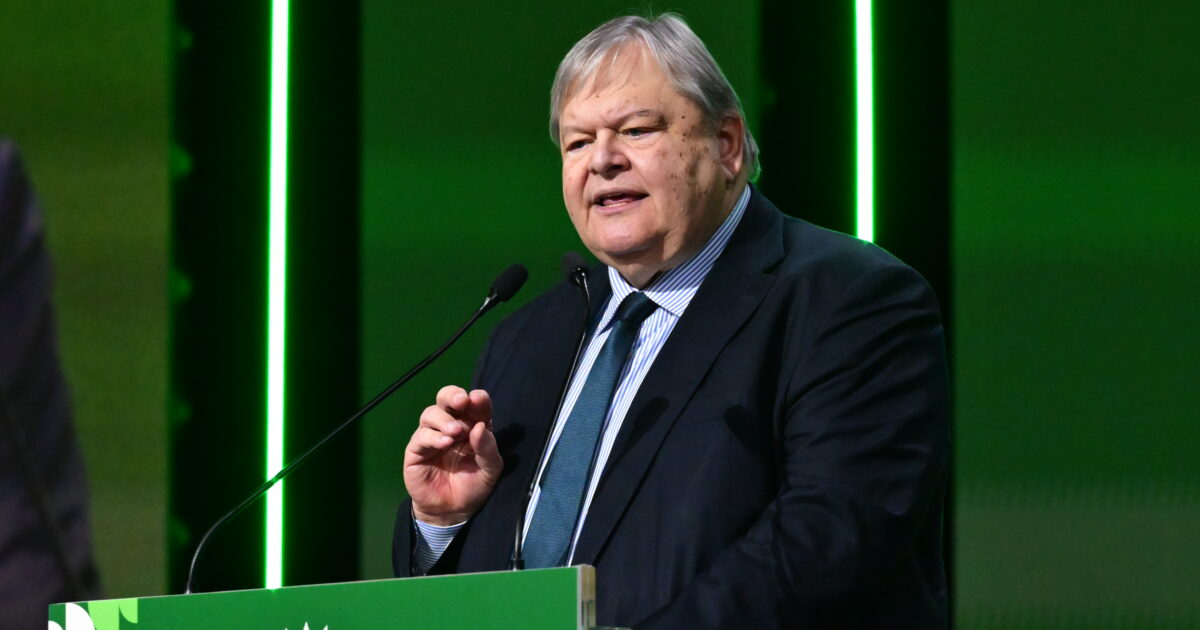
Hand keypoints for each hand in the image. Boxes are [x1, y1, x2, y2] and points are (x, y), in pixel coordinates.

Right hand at [403, 386, 502, 525]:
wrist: (453, 511)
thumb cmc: (473, 487)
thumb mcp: (490, 470)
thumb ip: (488, 448)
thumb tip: (480, 427)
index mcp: (472, 426)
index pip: (473, 405)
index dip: (477, 399)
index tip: (479, 399)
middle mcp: (451, 426)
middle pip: (446, 400)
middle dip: (452, 395)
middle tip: (461, 401)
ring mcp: (432, 437)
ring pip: (431, 413)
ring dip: (444, 419)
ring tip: (456, 431)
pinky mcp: (417, 451)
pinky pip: (421, 436)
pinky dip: (433, 436)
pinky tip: (445, 443)